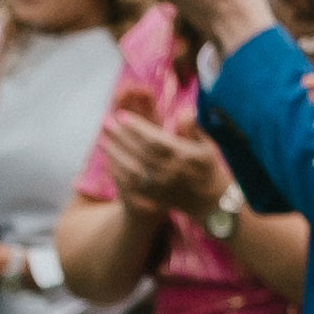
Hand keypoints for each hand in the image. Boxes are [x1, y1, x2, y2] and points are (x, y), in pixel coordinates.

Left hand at [99, 97, 227, 223]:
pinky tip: (109, 162)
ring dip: (115, 154)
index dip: (137, 128)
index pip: (155, 140)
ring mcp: (161, 187)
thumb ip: (192, 128)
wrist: (211, 203)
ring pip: (132, 169)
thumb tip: (185, 110)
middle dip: (121, 137)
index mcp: (184, 156)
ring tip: (102, 140)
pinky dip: (118, 173)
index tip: (121, 115)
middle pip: (139, 153)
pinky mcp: (153, 198)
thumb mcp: (207, 145)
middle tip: (106, 122)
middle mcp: (171, 172)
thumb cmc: (209, 168)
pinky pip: (130, 186)